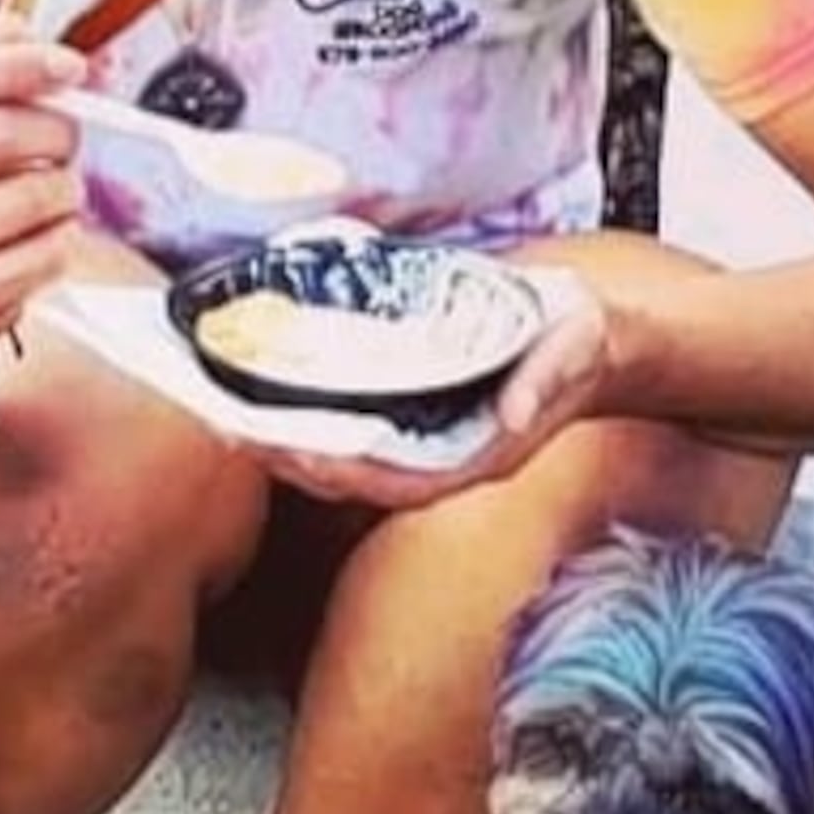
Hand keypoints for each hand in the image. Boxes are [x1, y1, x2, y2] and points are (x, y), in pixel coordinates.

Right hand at [0, 18, 89, 395]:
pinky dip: (64, 235)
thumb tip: (15, 30)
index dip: (17, 67)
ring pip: (32, 195)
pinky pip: (44, 253)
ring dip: (67, 186)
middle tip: (68, 135)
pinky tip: (46, 231)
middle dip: (55, 129)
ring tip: (57, 187)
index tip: (70, 67)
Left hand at [246, 270, 614, 509]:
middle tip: (232, 428)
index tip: (297, 454)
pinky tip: (260, 386)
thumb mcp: (573, 348)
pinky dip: (302, 409)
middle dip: (290, 457)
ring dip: (282, 437)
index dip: (345, 473)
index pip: (398, 481)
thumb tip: (517, 411)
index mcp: (476, 457)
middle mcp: (439, 456)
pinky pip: (343, 420)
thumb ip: (547, 379)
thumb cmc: (580, 340)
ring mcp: (419, 436)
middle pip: (352, 475)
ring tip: (225, 412)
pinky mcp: (406, 408)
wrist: (588, 332)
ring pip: (338, 452)